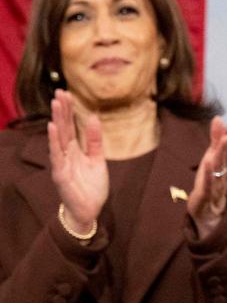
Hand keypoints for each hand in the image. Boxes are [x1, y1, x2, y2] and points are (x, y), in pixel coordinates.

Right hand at [47, 89, 107, 230]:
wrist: (89, 211)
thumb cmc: (91, 187)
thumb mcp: (97, 160)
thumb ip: (95, 141)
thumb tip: (94, 118)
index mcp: (75, 150)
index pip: (71, 126)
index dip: (70, 111)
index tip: (68, 93)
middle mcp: (66, 154)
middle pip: (64, 128)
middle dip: (62, 110)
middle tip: (60, 91)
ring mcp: (62, 162)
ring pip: (59, 138)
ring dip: (58, 120)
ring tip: (56, 103)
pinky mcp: (60, 173)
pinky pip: (57, 155)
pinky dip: (54, 141)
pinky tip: (53, 127)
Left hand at [188, 117, 226, 239]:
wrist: (208, 209)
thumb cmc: (211, 179)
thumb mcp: (212, 157)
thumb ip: (216, 139)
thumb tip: (218, 117)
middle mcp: (226, 173)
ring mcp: (217, 183)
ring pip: (221, 167)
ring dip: (223, 153)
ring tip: (225, 139)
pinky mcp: (207, 193)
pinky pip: (209, 182)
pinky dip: (209, 173)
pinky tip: (208, 162)